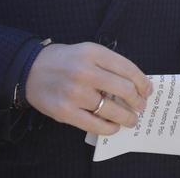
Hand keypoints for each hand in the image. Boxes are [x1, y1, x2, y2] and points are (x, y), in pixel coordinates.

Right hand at [24, 42, 151, 135]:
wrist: (31, 69)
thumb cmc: (65, 60)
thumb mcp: (88, 51)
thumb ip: (109, 65)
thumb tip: (135, 85)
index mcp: (94, 53)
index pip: (128, 68)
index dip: (142, 82)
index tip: (148, 90)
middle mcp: (85, 71)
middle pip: (124, 89)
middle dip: (138, 101)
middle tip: (141, 106)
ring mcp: (75, 93)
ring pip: (112, 109)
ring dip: (127, 117)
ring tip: (131, 120)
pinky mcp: (65, 112)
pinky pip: (94, 124)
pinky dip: (109, 128)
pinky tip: (114, 126)